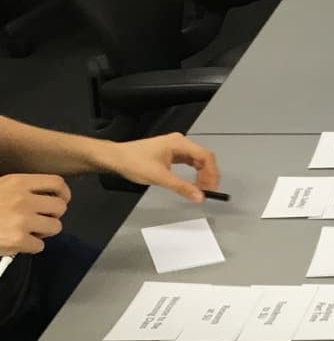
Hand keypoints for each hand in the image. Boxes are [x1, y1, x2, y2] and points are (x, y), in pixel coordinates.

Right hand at [0, 174, 69, 254]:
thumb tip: (48, 196)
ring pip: (55, 227)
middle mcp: (23, 199)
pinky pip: (40, 246)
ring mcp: (22, 220)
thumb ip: (23, 189)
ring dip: (44, 231)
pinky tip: (18, 241)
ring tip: (28, 230)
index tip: (58, 200)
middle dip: (53, 215)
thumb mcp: (2, 187)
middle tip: (39, 219)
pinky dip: (31, 246)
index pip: (57, 183)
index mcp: (18, 182)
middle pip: (60, 207)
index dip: (63, 193)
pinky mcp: (18, 240)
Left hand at [102, 132, 219, 202]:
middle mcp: (180, 142)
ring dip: (202, 174)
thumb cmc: (135, 163)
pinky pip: (189, 162)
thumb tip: (201, 198)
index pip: (205, 156)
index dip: (212, 173)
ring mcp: (175, 147)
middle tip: (207, 192)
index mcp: (179, 143)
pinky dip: (194, 172)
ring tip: (201, 189)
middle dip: (208, 175)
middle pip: (204, 157)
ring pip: (197, 160)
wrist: (115, 158)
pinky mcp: (171, 153)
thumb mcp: (159, 177)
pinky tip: (192, 183)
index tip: (211, 189)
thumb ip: (182, 187)